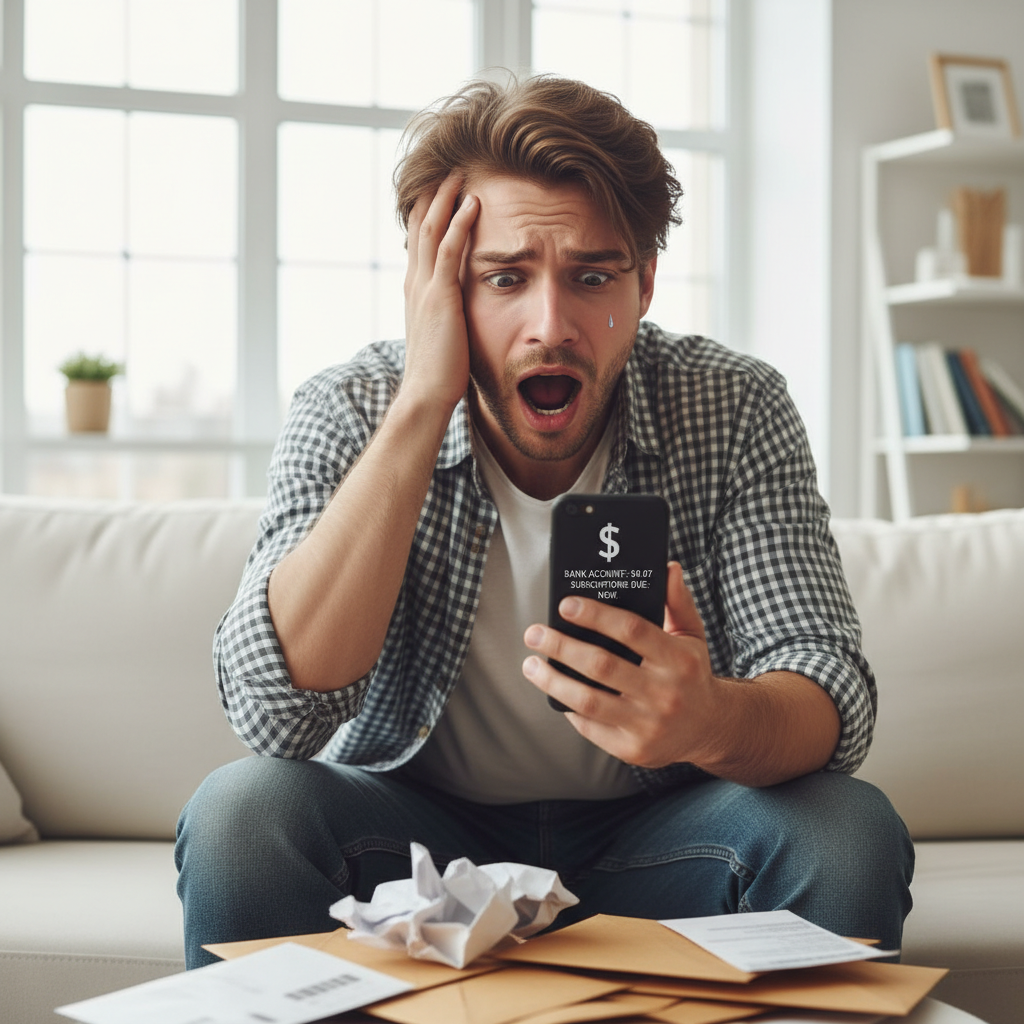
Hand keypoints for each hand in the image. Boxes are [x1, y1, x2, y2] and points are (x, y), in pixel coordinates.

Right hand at [401, 173, 478, 412]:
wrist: (426, 393)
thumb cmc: (438, 371)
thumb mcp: (441, 333)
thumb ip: (447, 313)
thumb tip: (461, 309)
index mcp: (415, 291)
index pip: (418, 240)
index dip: (427, 211)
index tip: (440, 189)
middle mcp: (415, 283)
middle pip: (420, 225)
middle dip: (433, 194)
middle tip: (449, 167)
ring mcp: (425, 288)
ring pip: (432, 229)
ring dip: (445, 198)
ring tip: (460, 173)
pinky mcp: (440, 297)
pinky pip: (449, 250)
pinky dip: (460, 224)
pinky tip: (473, 204)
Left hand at [522, 562, 722, 768]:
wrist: (709, 729)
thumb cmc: (691, 675)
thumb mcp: (692, 636)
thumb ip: (677, 602)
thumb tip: (668, 568)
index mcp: (678, 659)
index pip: (631, 630)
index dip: (595, 615)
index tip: (566, 605)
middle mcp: (664, 693)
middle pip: (601, 666)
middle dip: (561, 647)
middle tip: (535, 633)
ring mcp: (648, 724)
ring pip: (589, 701)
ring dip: (553, 681)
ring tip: (531, 665)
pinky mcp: (633, 748)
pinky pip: (591, 727)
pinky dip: (568, 708)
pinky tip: (555, 691)